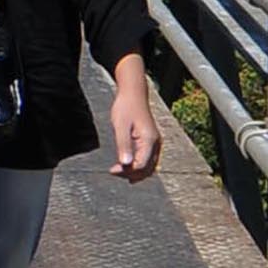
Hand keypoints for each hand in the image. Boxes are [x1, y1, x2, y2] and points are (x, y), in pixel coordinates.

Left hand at [106, 55, 162, 180]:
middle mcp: (156, 144)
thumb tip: (125, 164)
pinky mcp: (151, 142)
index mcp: (149, 140)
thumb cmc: (125, 107)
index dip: (127, 171)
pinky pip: (148, 160)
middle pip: (146, 169)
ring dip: (135, 172)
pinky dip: (139, 167)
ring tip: (119, 172)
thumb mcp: (120, 126)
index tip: (112, 170)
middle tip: (113, 171)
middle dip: (130, 174)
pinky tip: (127, 168)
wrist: (133, 93)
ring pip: (149, 166)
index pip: (141, 166)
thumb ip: (123, 145)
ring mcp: (155, 143)